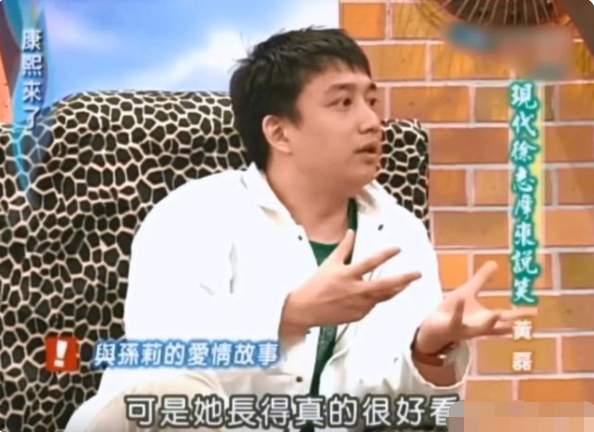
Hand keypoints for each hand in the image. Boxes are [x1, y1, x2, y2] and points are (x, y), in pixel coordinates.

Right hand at [280, 229, 420, 335]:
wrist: (305, 310)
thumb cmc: (315, 285)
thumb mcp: (329, 263)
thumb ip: (343, 248)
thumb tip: (351, 232)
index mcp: (347, 275)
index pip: (370, 262)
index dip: (386, 254)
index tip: (398, 249)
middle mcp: (355, 291)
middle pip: (385, 285)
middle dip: (404, 279)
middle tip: (418, 273)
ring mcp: (358, 305)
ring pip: (383, 297)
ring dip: (397, 289)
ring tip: (407, 283)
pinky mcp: (358, 316)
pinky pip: (372, 306)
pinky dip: (378, 299)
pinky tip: (381, 294)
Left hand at [414, 261, 536, 354]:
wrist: (432, 326)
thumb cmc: (451, 310)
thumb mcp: (468, 292)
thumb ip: (481, 279)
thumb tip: (494, 263)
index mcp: (484, 318)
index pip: (506, 316)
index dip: (520, 314)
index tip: (535, 312)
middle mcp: (478, 327)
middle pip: (496, 325)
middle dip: (508, 322)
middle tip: (522, 320)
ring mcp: (465, 329)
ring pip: (478, 328)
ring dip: (488, 323)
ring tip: (496, 314)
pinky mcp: (451, 327)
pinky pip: (456, 319)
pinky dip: (459, 310)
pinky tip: (461, 298)